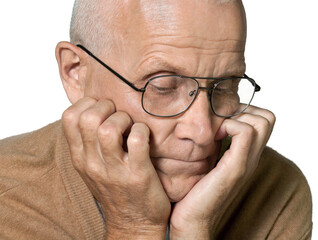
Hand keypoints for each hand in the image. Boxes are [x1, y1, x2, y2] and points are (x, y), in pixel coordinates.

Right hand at [62, 97, 169, 238]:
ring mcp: (115, 170)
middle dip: (106, 106)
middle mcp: (92, 163)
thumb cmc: (115, 191)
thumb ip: (88, 142)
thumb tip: (93, 110)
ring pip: (109, 129)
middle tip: (117, 114)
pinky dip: (142, 131)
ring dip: (123, 119)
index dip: (87, 103)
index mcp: (80, 158)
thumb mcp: (92, 167)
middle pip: (88, 119)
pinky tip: (144, 137)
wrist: (133, 225)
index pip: (69, 118)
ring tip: (130, 126)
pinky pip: (137, 140)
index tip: (101, 107)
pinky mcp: (138, 175)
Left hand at [169, 106, 275, 238]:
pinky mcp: (235, 168)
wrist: (192, 217)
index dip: (245, 111)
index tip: (223, 118)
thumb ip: (216, 144)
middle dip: (245, 110)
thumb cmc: (196, 189)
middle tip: (223, 121)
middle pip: (267, 118)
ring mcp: (246, 162)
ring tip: (219, 129)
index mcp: (247, 155)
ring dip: (238, 117)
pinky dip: (231, 125)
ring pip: (261, 122)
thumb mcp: (209, 161)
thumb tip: (211, 123)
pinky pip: (245, 134)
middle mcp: (252, 157)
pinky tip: (215, 136)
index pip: (264, 120)